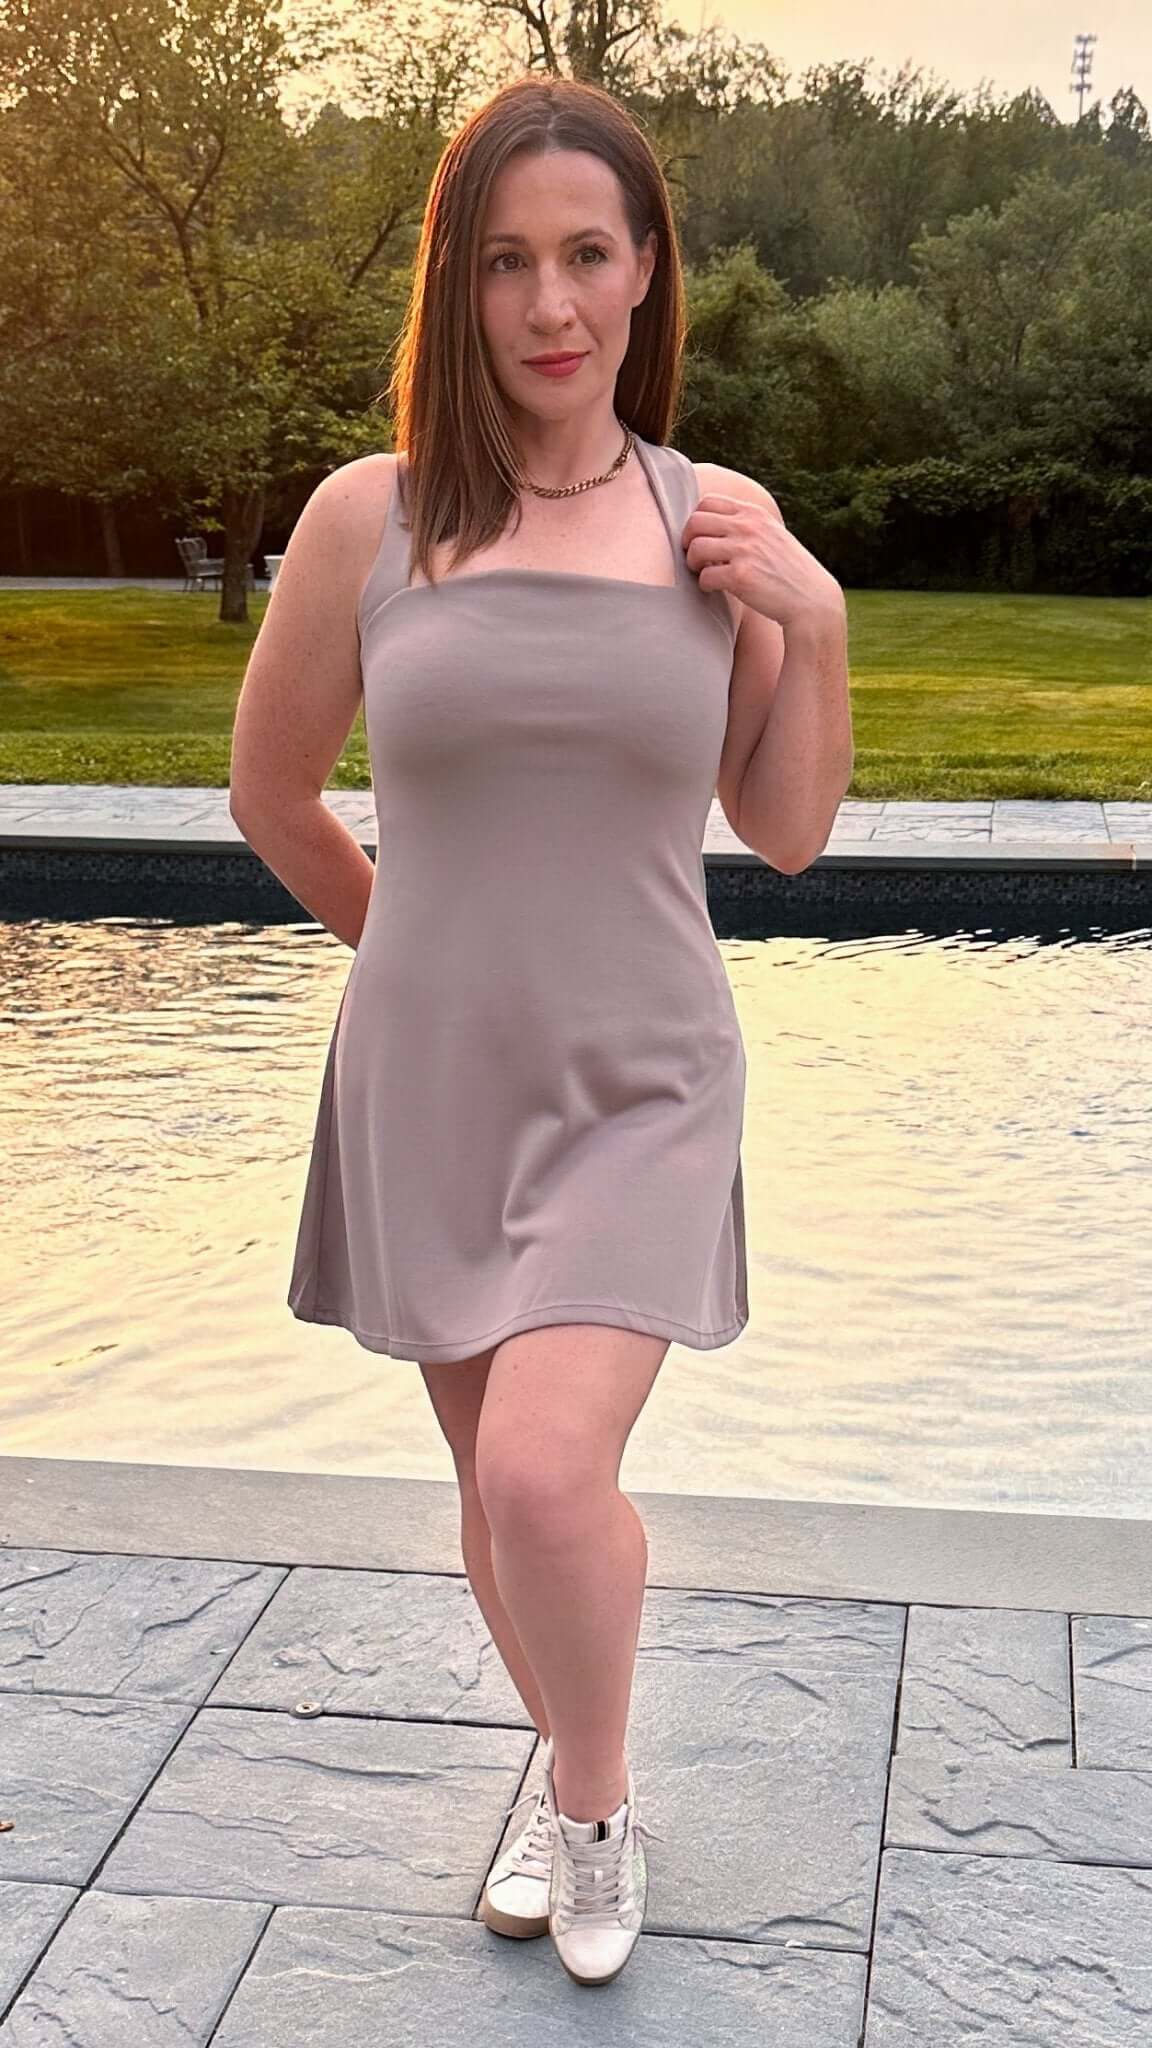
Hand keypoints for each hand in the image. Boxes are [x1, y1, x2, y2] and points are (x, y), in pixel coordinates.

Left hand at [682, 492, 843, 632]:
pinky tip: (715, 588)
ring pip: (695, 548)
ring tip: (705, 572)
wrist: (811, 599)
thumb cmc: (788, 571)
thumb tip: (711, 524)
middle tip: (696, 557)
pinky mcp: (741, 576)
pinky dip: (705, 584)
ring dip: (693, 563)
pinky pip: (705, 576)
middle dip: (688, 541)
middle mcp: (748, 527)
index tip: (702, 538)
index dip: (697, 521)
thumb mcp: (771, 535)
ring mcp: (744, 550)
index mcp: (754, 514)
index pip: (707, 502)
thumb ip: (746, 526)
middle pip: (695, 522)